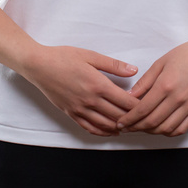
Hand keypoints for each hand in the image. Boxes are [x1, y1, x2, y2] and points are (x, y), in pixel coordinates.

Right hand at [21, 46, 141, 136]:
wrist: (38, 65)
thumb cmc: (63, 57)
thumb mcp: (90, 55)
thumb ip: (113, 65)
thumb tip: (134, 70)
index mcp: (97, 85)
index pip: (125, 101)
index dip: (139, 106)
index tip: (149, 105)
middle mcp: (90, 100)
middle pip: (118, 116)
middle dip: (133, 119)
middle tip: (145, 119)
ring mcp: (79, 109)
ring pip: (105, 125)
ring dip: (120, 128)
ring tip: (132, 126)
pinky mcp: (71, 113)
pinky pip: (90, 128)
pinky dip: (103, 131)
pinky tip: (111, 130)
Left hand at [115, 38, 187, 136]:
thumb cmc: (185, 55)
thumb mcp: (160, 63)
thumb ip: (145, 81)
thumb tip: (129, 96)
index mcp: (165, 85)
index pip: (143, 109)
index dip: (129, 119)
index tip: (120, 123)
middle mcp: (178, 98)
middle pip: (153, 122)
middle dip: (136, 128)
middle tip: (127, 128)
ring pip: (166, 128)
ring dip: (151, 132)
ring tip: (142, 128)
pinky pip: (181, 128)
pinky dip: (168, 132)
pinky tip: (160, 129)